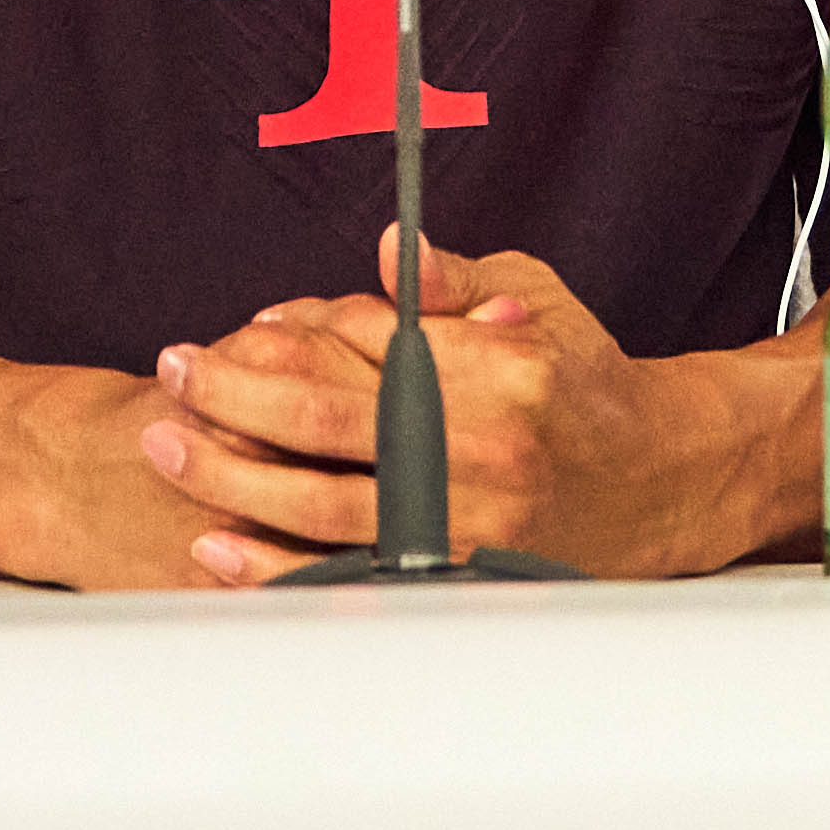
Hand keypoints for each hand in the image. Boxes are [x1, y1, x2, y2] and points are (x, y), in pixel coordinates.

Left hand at [145, 234, 807, 581]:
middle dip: (233, 393)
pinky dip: (275, 564)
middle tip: (175, 372)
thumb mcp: (539, 301)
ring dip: (230, 475)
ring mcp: (465, 522)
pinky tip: (219, 546)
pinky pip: (346, 575)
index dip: (291, 333)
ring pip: (319, 502)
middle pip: (326, 418)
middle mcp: (479, 446)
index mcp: (496, 368)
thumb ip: (455, 281)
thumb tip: (389, 252)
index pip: (366, 342)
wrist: (661, 481)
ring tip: (167, 447)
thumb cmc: (587, 385)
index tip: (239, 330)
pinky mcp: (454, 578)